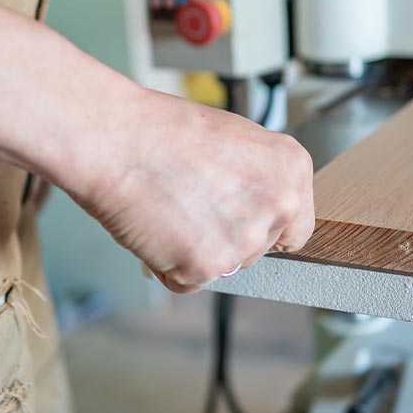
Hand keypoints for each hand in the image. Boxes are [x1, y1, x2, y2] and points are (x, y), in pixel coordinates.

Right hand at [67, 86, 314, 293]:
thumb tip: (256, 207)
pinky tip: (157, 228)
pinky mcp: (206, 266)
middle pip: (259, 250)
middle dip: (227, 237)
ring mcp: (244, 240)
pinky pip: (189, 281)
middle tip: (190, 204)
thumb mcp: (234, 140)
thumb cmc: (162, 131)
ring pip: (225, 266)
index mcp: (291, 170)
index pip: (296, 227)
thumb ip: (258, 180)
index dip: (264, 227)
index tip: (241, 221)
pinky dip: (168, 265)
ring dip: (197, 250)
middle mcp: (278, 205)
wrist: (116, 140)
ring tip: (170, 209)